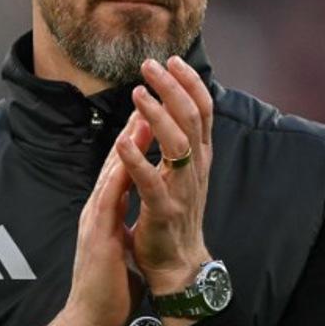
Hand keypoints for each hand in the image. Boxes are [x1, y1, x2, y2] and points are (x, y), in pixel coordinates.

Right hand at [60, 114, 143, 325]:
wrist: (91, 319)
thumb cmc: (109, 286)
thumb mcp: (119, 246)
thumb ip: (122, 225)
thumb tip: (131, 214)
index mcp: (106, 211)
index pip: (123, 168)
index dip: (136, 141)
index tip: (152, 115)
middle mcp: (98, 208)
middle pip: (116, 161)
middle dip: (133, 129)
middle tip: (148, 97)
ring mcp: (95, 219)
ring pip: (111, 172)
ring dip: (126, 142)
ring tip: (141, 113)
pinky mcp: (98, 234)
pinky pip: (108, 198)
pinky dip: (117, 174)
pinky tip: (125, 157)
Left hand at [115, 56, 213, 294]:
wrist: (178, 265)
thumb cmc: (176, 216)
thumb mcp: (184, 173)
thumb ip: (180, 141)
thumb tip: (170, 104)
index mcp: (200, 158)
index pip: (203, 110)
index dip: (190, 83)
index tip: (172, 60)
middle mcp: (196, 169)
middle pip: (191, 118)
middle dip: (171, 88)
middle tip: (150, 66)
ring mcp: (182, 190)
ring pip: (177, 144)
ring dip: (156, 115)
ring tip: (138, 93)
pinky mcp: (163, 211)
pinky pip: (151, 180)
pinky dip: (136, 158)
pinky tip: (122, 140)